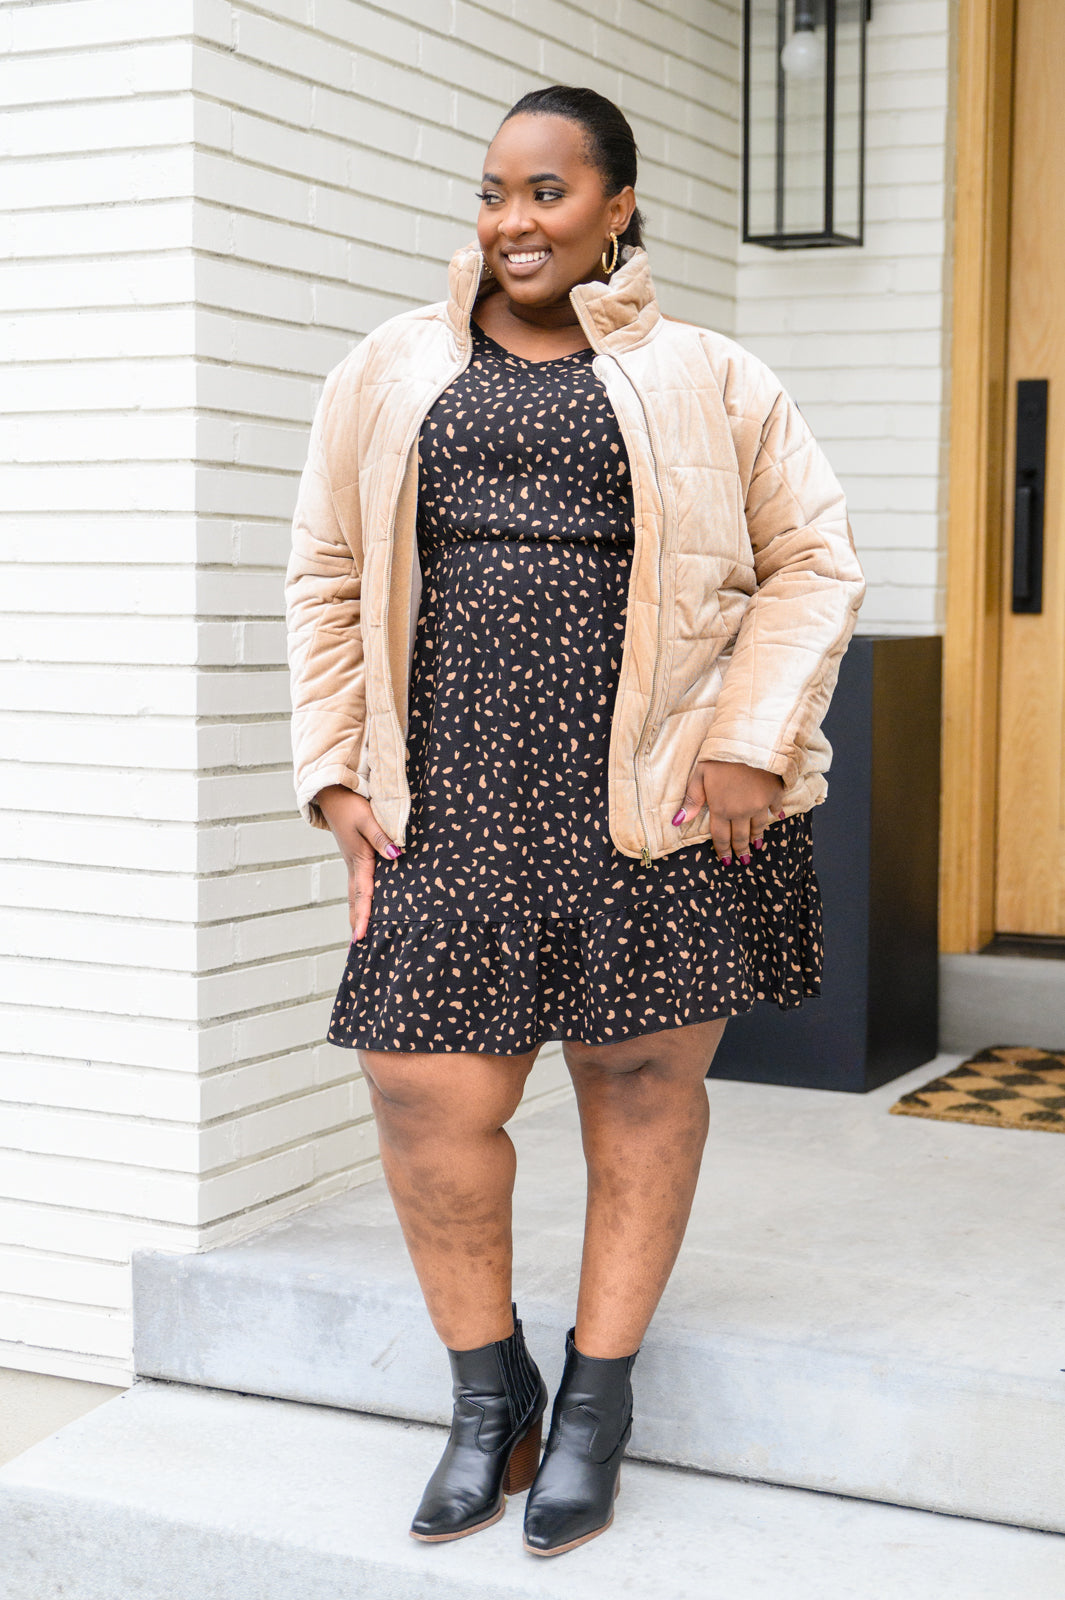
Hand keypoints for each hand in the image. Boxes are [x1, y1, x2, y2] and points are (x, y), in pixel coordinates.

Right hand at [315, 785, 401, 940]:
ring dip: (355, 917)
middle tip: (356, 951)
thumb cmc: (351, 805)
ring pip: (353, 897)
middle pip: (354, 903)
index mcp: (358, 861)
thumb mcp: (367, 819)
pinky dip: (357, 903)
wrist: (331, 795)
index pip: (362, 895)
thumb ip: (381, 837)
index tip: (361, 939)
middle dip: (356, 926)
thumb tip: (396, 855)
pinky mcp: (354, 860)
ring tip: (357, 939)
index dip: (363, 917)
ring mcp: (352, 865)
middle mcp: (353, 868)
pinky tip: (362, 909)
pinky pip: (356, 887)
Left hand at [671, 760, 785, 864]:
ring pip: (758, 826)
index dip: (723, 851)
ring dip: (757, 838)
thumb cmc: (721, 756)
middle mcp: (742, 812)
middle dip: (741, 850)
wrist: (752, 741)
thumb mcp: (700, 775)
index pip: (721, 836)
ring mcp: (760, 804)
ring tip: (757, 847)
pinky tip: (776, 817)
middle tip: (743, 861)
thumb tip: (678, 822)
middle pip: (741, 836)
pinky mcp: (775, 793)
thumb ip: (692, 799)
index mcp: (722, 809)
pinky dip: (775, 814)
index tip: (726, 862)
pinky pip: (775, 808)